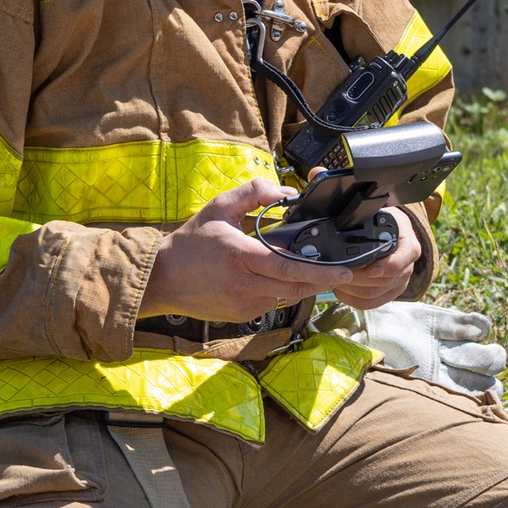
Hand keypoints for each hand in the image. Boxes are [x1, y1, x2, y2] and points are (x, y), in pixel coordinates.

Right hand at [142, 178, 357, 321]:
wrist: (162, 280)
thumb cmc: (190, 243)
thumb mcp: (218, 207)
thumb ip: (252, 194)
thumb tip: (284, 192)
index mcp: (241, 257)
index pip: (290, 269)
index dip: (321, 271)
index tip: (345, 270)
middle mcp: (245, 285)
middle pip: (297, 288)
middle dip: (324, 282)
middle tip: (345, 273)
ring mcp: (244, 304)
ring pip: (286, 297)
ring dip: (303, 286)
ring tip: (314, 271)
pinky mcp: (242, 315)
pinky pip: (271, 304)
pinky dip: (281, 292)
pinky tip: (278, 279)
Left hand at [331, 206, 418, 309]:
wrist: (395, 231)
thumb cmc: (387, 222)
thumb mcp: (383, 215)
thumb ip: (370, 220)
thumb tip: (348, 220)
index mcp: (409, 247)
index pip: (400, 261)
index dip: (386, 267)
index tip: (371, 270)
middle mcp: (407, 268)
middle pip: (382, 281)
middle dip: (357, 279)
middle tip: (337, 272)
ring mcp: (399, 282)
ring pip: (374, 294)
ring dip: (351, 289)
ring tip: (334, 279)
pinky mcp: (390, 293)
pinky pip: (371, 303)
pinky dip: (353, 299)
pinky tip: (340, 291)